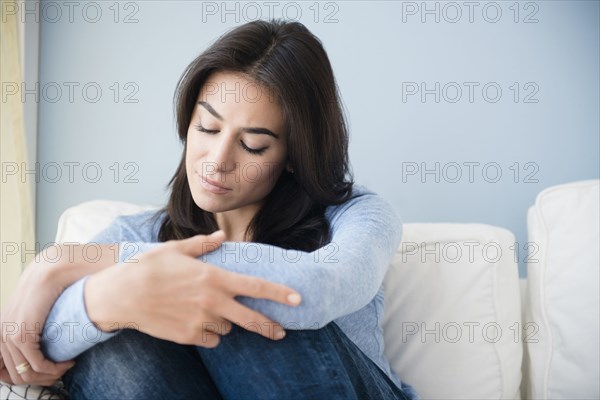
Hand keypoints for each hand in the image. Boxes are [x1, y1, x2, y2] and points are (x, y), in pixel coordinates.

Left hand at [1, 257, 74, 385]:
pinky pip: (35, 364)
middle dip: (40, 378)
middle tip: (60, 373)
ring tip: (64, 369)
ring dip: (48, 375)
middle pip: (14, 372)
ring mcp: (10, 332)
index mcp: (5, 325)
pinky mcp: (23, 333)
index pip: (6, 363)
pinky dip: (52, 369)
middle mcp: (3, 330)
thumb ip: (34, 317)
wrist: (54, 266)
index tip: (51, 370)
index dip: (29, 372)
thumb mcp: (38, 302)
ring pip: (25, 372)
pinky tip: (66, 363)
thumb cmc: (52, 281)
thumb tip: (44, 331)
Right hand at [85, 231, 301, 347]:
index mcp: (213, 277)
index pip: (254, 286)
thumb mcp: (175, 249)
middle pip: (251, 318)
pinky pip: (210, 340)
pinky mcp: (187, 337)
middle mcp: (211, 301)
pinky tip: (194, 322)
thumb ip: (202, 245)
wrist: (120, 295)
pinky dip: (208, 334)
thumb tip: (221, 236)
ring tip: (205, 310)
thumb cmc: (147, 267)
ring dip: (224, 322)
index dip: (278, 292)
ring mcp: (200, 321)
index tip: (297, 299)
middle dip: (269, 326)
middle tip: (281, 331)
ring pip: (227, 328)